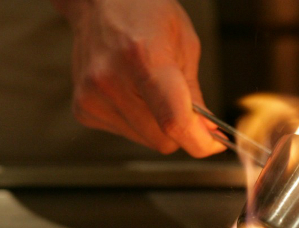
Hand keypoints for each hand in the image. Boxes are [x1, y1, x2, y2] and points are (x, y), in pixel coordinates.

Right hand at [52, 0, 223, 156]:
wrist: (99, 2)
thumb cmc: (146, 15)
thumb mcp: (185, 45)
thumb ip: (195, 93)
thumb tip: (207, 132)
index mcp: (143, 59)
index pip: (175, 123)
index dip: (201, 142)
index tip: (214, 143)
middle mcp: (111, 81)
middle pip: (163, 140)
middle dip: (180, 129)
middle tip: (180, 102)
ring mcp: (92, 97)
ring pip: (146, 140)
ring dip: (157, 124)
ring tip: (148, 87)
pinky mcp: (83, 109)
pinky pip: (127, 134)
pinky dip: (137, 121)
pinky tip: (129, 91)